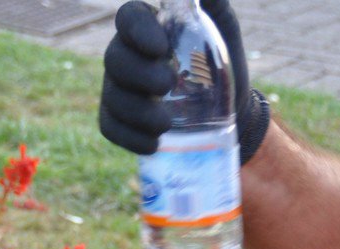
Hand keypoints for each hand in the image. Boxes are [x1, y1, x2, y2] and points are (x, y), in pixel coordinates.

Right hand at [98, 0, 272, 160]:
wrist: (228, 109)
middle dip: (139, 75)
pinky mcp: (120, 120)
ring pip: (112, 97)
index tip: (161, 48)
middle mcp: (126, 55)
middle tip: (169, 85)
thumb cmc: (220, 62)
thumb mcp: (223, 26)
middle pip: (114, 59)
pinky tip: (153, 143)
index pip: (127, 17)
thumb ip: (212, 1)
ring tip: (166, 124)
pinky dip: (130, 137)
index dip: (137, 30)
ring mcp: (118, 89)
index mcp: (146, 27)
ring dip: (137, 112)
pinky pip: (110, 128)